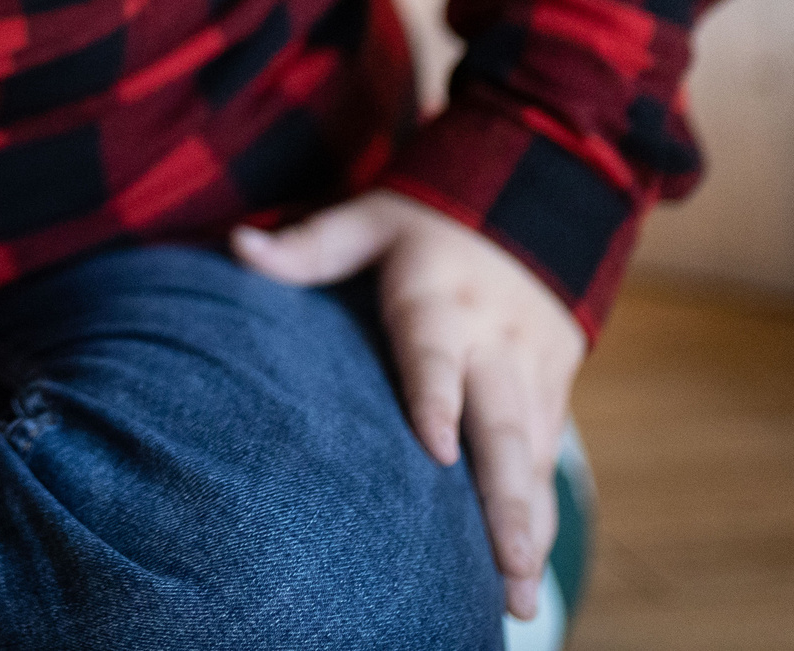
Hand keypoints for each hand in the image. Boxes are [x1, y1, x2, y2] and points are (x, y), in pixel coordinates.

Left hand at [232, 190, 585, 620]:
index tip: (434, 449)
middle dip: (506, 500)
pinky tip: (525, 575)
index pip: (437, 353)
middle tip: (506, 566)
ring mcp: (532, 371)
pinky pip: (549, 461)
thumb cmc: (430, 217)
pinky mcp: (556, 390)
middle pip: (503, 425)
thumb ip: (312, 244)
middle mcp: (494, 341)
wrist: (539, 195)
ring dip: (529, 526)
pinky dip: (542, 517)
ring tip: (518, 597)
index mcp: (441, 299)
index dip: (437, 398)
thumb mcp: (372, 216)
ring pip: (534, 457)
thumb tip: (237, 246)